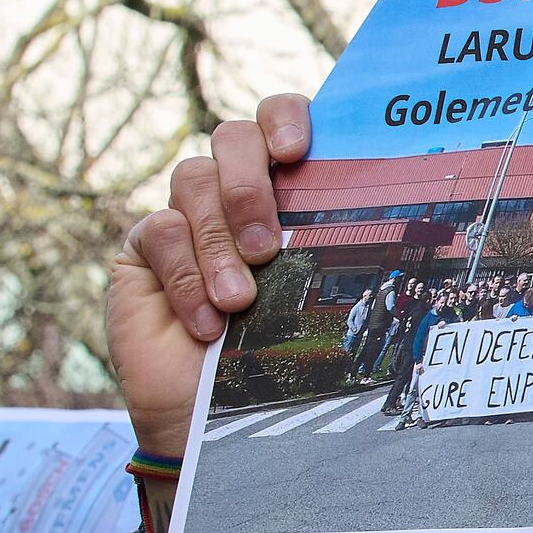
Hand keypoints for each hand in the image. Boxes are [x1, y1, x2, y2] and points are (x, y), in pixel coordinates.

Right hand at [107, 93, 311, 459]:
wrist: (218, 415)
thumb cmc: (279, 351)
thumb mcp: (313, 292)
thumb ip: (327, 243)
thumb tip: (387, 212)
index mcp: (286, 185)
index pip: (280, 117)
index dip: (284, 118)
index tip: (295, 152)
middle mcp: (233, 186)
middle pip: (232, 138)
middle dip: (249, 188)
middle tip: (267, 248)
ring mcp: (186, 211)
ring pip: (192, 178)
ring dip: (219, 242)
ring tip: (239, 300)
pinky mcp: (145, 245)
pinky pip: (159, 231)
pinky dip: (187, 277)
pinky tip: (206, 322)